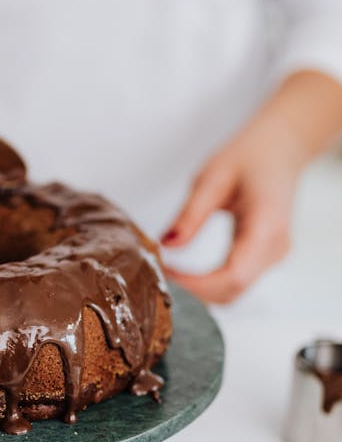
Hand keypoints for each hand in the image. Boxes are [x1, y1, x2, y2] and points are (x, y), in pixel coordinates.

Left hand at [162, 70, 341, 302]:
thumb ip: (190, 214)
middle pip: (233, 290)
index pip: (233, 276)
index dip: (197, 284)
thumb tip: (166, 244)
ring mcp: (274, 255)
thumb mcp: (212, 178)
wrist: (280, 149)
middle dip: (195, 290)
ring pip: (235, 292)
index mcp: (266, 226)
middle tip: (162, 272)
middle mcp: (275, 247)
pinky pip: (237, 282)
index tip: (166, 272)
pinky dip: (210, 283)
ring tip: (173, 270)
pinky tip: (188, 271)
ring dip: (201, 290)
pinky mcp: (265, 257)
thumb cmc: (249, 156)